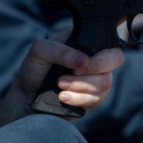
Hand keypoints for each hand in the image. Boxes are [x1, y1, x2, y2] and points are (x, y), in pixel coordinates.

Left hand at [0, 33, 123, 127]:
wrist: (27, 97)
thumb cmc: (34, 69)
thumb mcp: (39, 51)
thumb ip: (60, 50)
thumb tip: (83, 60)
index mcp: (85, 43)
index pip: (107, 43)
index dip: (99, 55)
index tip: (79, 65)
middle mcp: (95, 59)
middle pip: (115, 61)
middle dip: (91, 72)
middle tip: (69, 76)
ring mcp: (96, 79)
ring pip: (106, 83)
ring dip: (80, 87)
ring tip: (60, 87)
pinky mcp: (93, 98)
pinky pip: (98, 99)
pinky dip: (79, 99)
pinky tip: (64, 98)